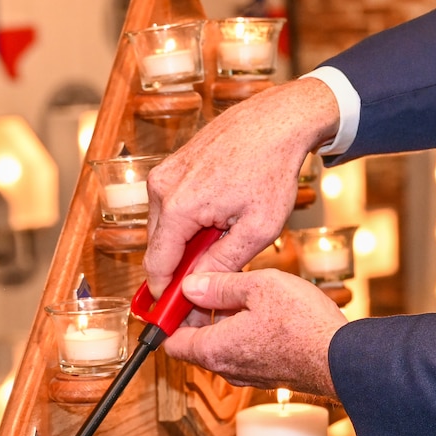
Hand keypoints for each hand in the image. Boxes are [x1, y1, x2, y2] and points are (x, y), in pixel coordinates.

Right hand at [143, 77, 341, 295]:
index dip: (165, 295)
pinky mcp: (173, 163)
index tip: (175, 316)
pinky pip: (172, 204)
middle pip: (159, 247)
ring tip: (225, 235)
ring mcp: (164, 172)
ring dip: (188, 240)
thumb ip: (223, 263)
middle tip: (211, 281)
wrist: (277, 120)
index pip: (157, 266)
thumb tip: (198, 290)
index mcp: (178, 207)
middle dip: (181, 268)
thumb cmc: (273, 169)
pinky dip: (190, 218)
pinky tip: (220, 214)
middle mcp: (162, 188)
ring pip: (166, 226)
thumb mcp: (258, 228)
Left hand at [164, 269, 345, 397]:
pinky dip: (246, 333)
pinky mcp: (269, 376)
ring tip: (247, 293)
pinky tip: (267, 312)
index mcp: (215, 348)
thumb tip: (192, 285)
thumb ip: (221, 285)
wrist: (343, 358)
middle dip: (201, 313)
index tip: (176, 296)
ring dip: (226, 322)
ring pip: (223, 346)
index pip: (171, 341)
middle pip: (197, 342)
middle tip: (215, 285)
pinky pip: (245, 352)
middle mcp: (227, 368)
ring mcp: (249, 375)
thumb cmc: (303, 323)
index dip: (169, 317)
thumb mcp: (259, 286)